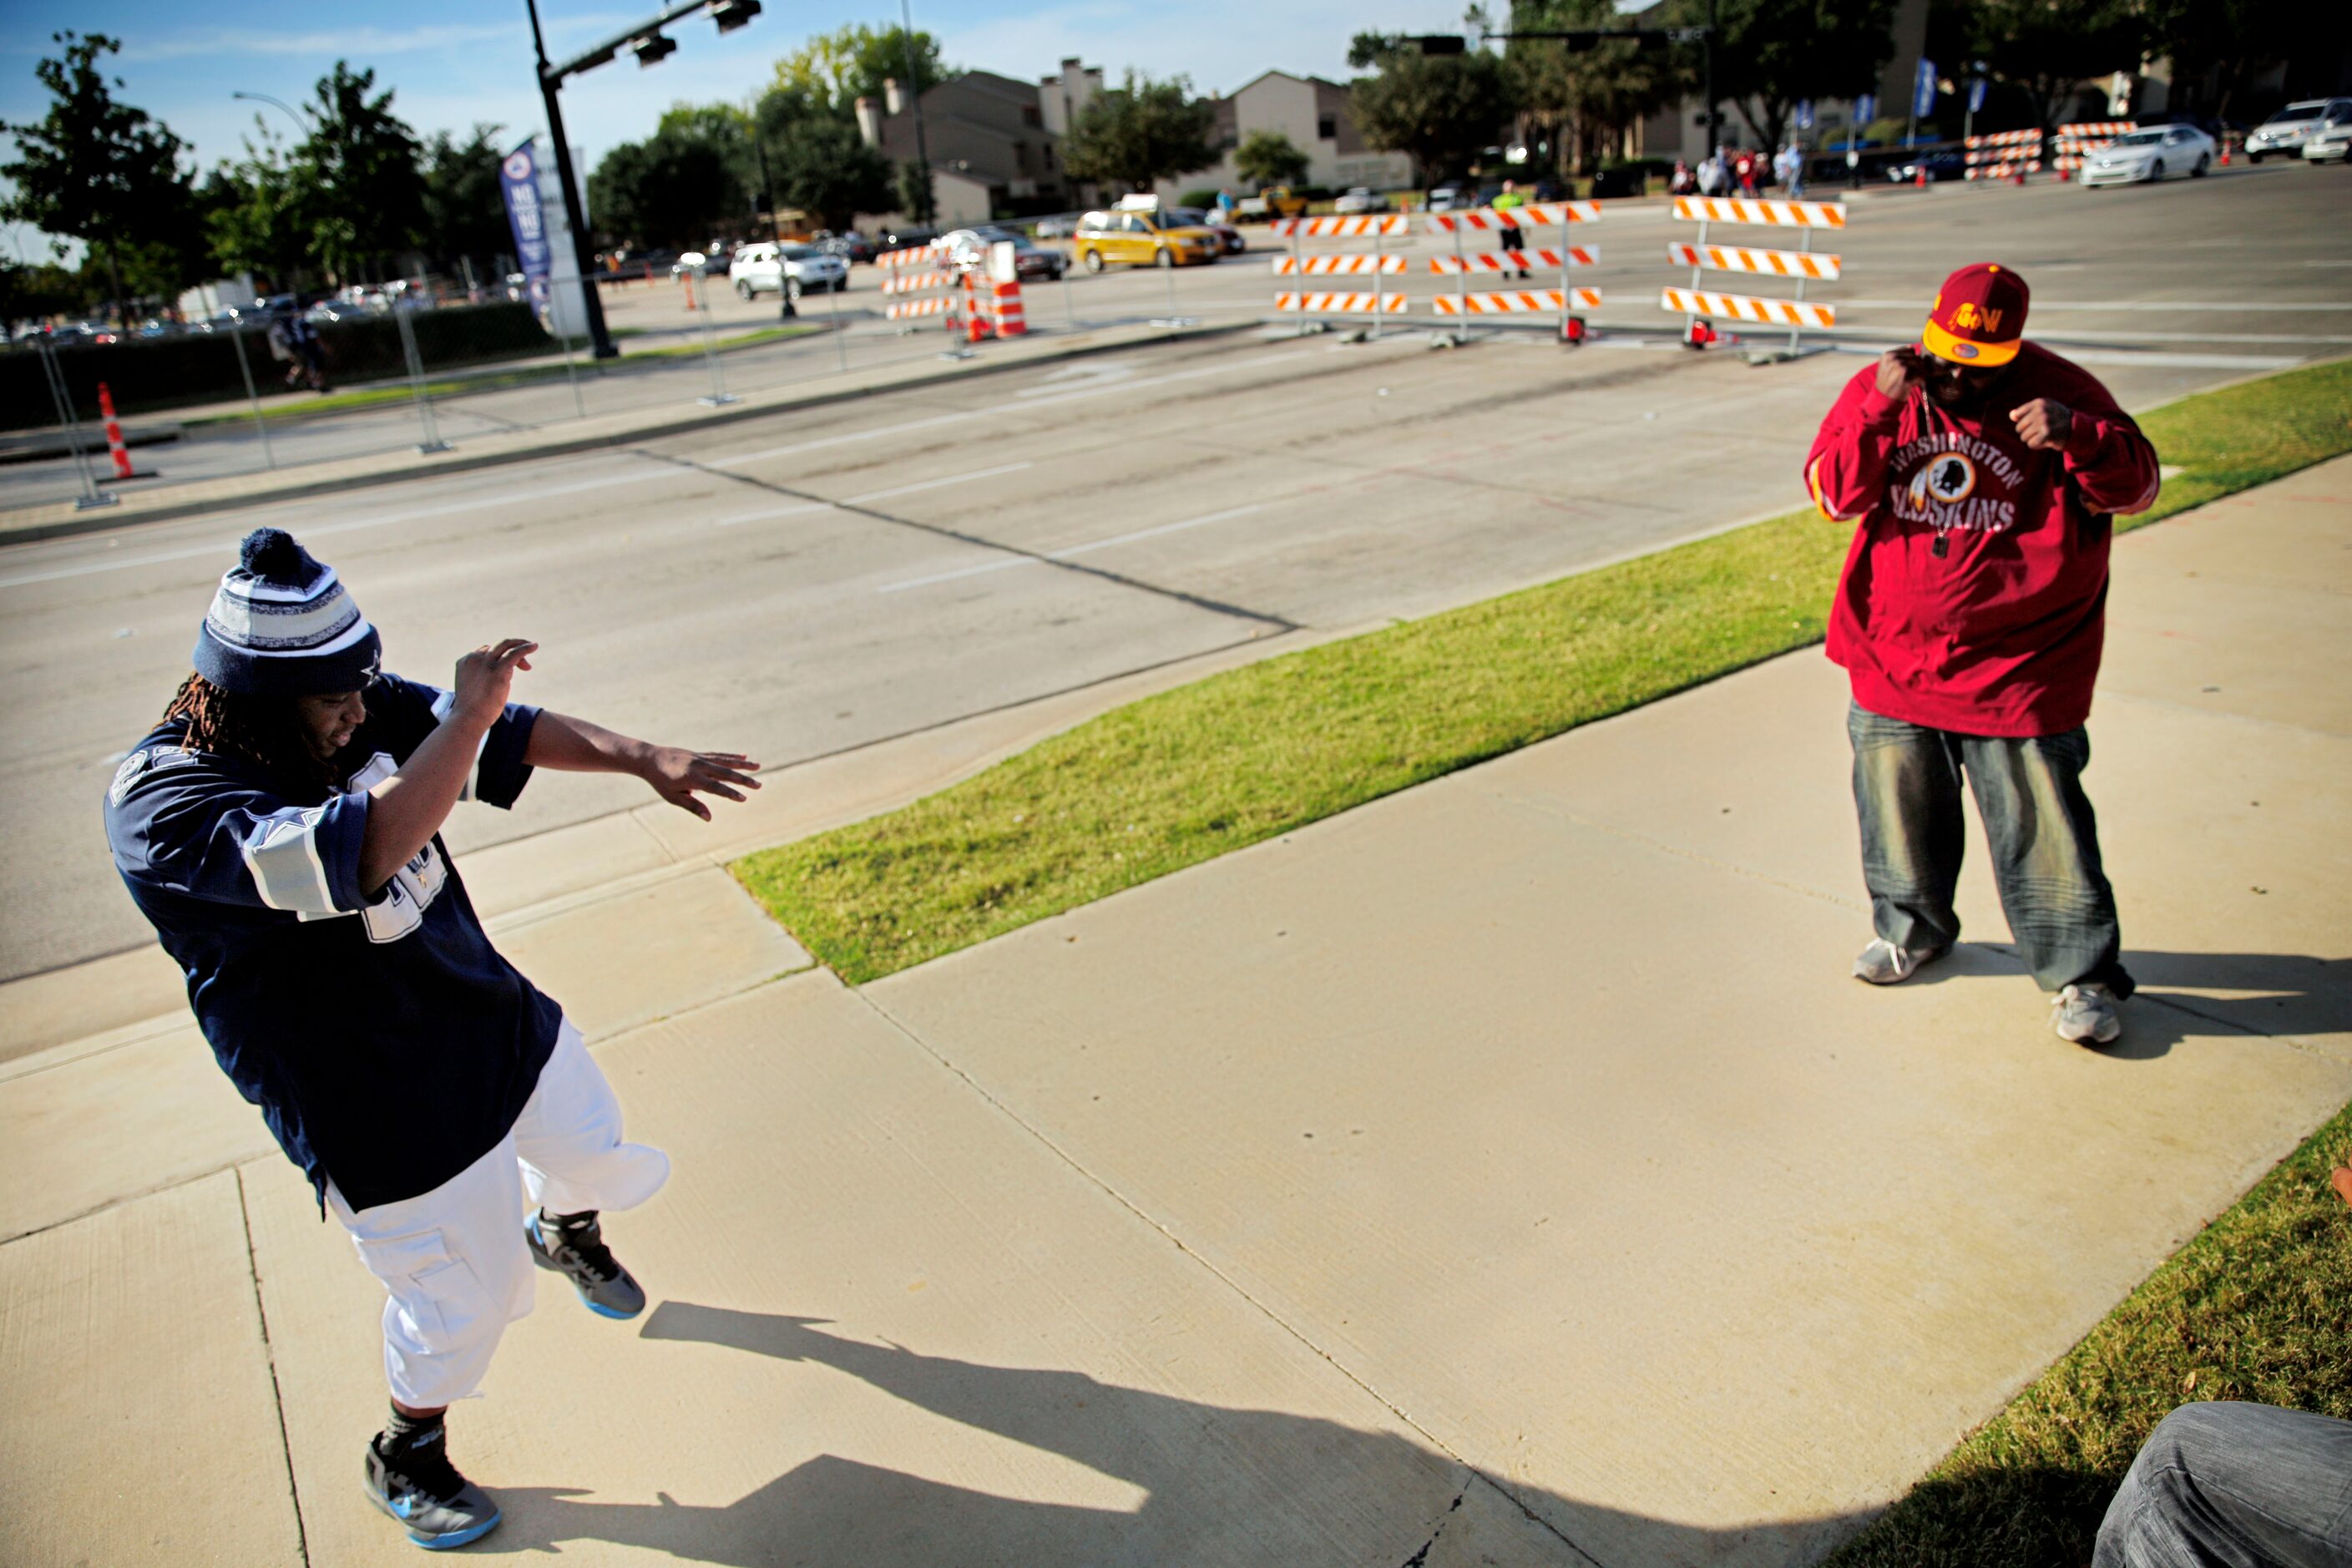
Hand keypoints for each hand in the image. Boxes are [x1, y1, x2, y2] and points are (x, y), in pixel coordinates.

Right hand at [452, 638, 535, 726]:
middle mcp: (475, 658)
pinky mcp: (498, 670)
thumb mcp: (473, 690)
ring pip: (506, 646)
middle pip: (496, 646)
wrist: (468, 719)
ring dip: (520, 645)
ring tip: (532, 647)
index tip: (511, 668)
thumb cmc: (471, 711)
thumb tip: (500, 680)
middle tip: (524, 661)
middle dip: (511, 648)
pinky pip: (515, 653)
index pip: (485, 651)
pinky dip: (525, 648)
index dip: (499, 656)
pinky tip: (534, 646)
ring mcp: (486, 663)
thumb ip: (482, 680)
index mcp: (465, 662)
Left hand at [639, 746, 761, 820]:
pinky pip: (719, 755)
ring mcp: (700, 758)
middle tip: (759, 785)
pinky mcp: (700, 754)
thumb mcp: (673, 797)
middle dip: (743, 779)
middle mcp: (699, 766)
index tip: (744, 798)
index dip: (730, 794)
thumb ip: (693, 806)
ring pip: (726, 761)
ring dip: (743, 764)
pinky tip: (743, 755)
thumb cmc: (660, 782)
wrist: (649, 759)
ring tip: (758, 766)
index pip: (716, 788)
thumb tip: (709, 818)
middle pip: (725, 773)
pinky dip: (731, 756)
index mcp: (692, 779)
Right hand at [1874, 347, 1926, 401]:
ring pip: (1921, 366)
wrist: (1882, 399)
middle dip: (1916, 367)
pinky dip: (1920, 380)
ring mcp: (1899, 368)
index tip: (1907, 368)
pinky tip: (1911, 385)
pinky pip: (1922, 375)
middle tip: (1909, 376)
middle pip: (1917, 358)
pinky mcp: (1906, 378)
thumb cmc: (1887, 383)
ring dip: (1919, 373)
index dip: (1911, 359)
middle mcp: (1893, 359)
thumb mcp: (1887, 366)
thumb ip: (1899, 356)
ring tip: (1910, 380)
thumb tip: (1914, 348)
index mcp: (1888, 355)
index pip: (1911, 350)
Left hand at [2011, 398, 2074, 450]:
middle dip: (2028, 432)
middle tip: (2041, 430)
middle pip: (2019, 428)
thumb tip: (2012, 416)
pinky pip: (2031, 444)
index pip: (2017, 415)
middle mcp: (2041, 410)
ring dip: (2033, 439)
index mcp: (2039, 402)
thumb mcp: (2044, 410)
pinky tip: (2046, 441)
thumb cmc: (2056, 419)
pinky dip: (2037, 445)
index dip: (2024, 422)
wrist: (2077, 428)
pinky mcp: (2047, 434)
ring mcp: (2044, 422)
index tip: (2035, 422)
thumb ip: (2026, 411)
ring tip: (2044, 435)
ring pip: (2024, 437)